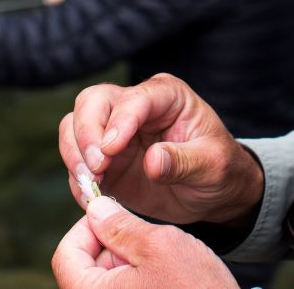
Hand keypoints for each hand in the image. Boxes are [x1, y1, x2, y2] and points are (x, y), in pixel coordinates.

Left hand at [52, 196, 238, 288]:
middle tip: (148, 240)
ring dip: (129, 263)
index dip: (88, 227)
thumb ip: (121, 225)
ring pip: (107, 279)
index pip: (66, 254)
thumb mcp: (158, 245)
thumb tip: (96, 209)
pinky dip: (139, 279)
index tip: (113, 215)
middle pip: (86, 267)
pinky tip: (165, 278)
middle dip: (114, 245)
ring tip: (162, 263)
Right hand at [59, 74, 263, 227]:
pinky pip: (76, 160)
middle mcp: (135, 106)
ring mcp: (114, 130)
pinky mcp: (103, 159)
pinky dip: (76, 179)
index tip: (110, 151)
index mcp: (167, 96)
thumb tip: (152, 161)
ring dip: (74, 154)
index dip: (119, 121)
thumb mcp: (213, 166)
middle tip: (96, 168)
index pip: (134, 99)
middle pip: (92, 101)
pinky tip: (89, 197)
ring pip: (74, 124)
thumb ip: (183, 161)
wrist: (212, 194)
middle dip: (86, 133)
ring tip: (89, 184)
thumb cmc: (219, 169)